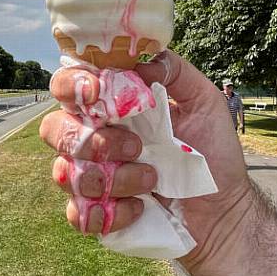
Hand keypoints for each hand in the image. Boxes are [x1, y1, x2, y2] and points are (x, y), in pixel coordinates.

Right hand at [39, 51, 251, 268]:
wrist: (223, 208)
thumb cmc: (212, 152)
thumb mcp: (204, 102)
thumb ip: (174, 71)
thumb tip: (138, 61)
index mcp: (111, 107)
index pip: (68, 86)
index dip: (71, 85)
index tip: (97, 92)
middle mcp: (93, 139)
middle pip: (53, 129)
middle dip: (93, 140)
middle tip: (137, 147)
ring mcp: (91, 177)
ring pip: (66, 173)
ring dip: (115, 178)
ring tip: (153, 179)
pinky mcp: (96, 214)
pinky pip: (79, 214)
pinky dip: (110, 212)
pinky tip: (141, 207)